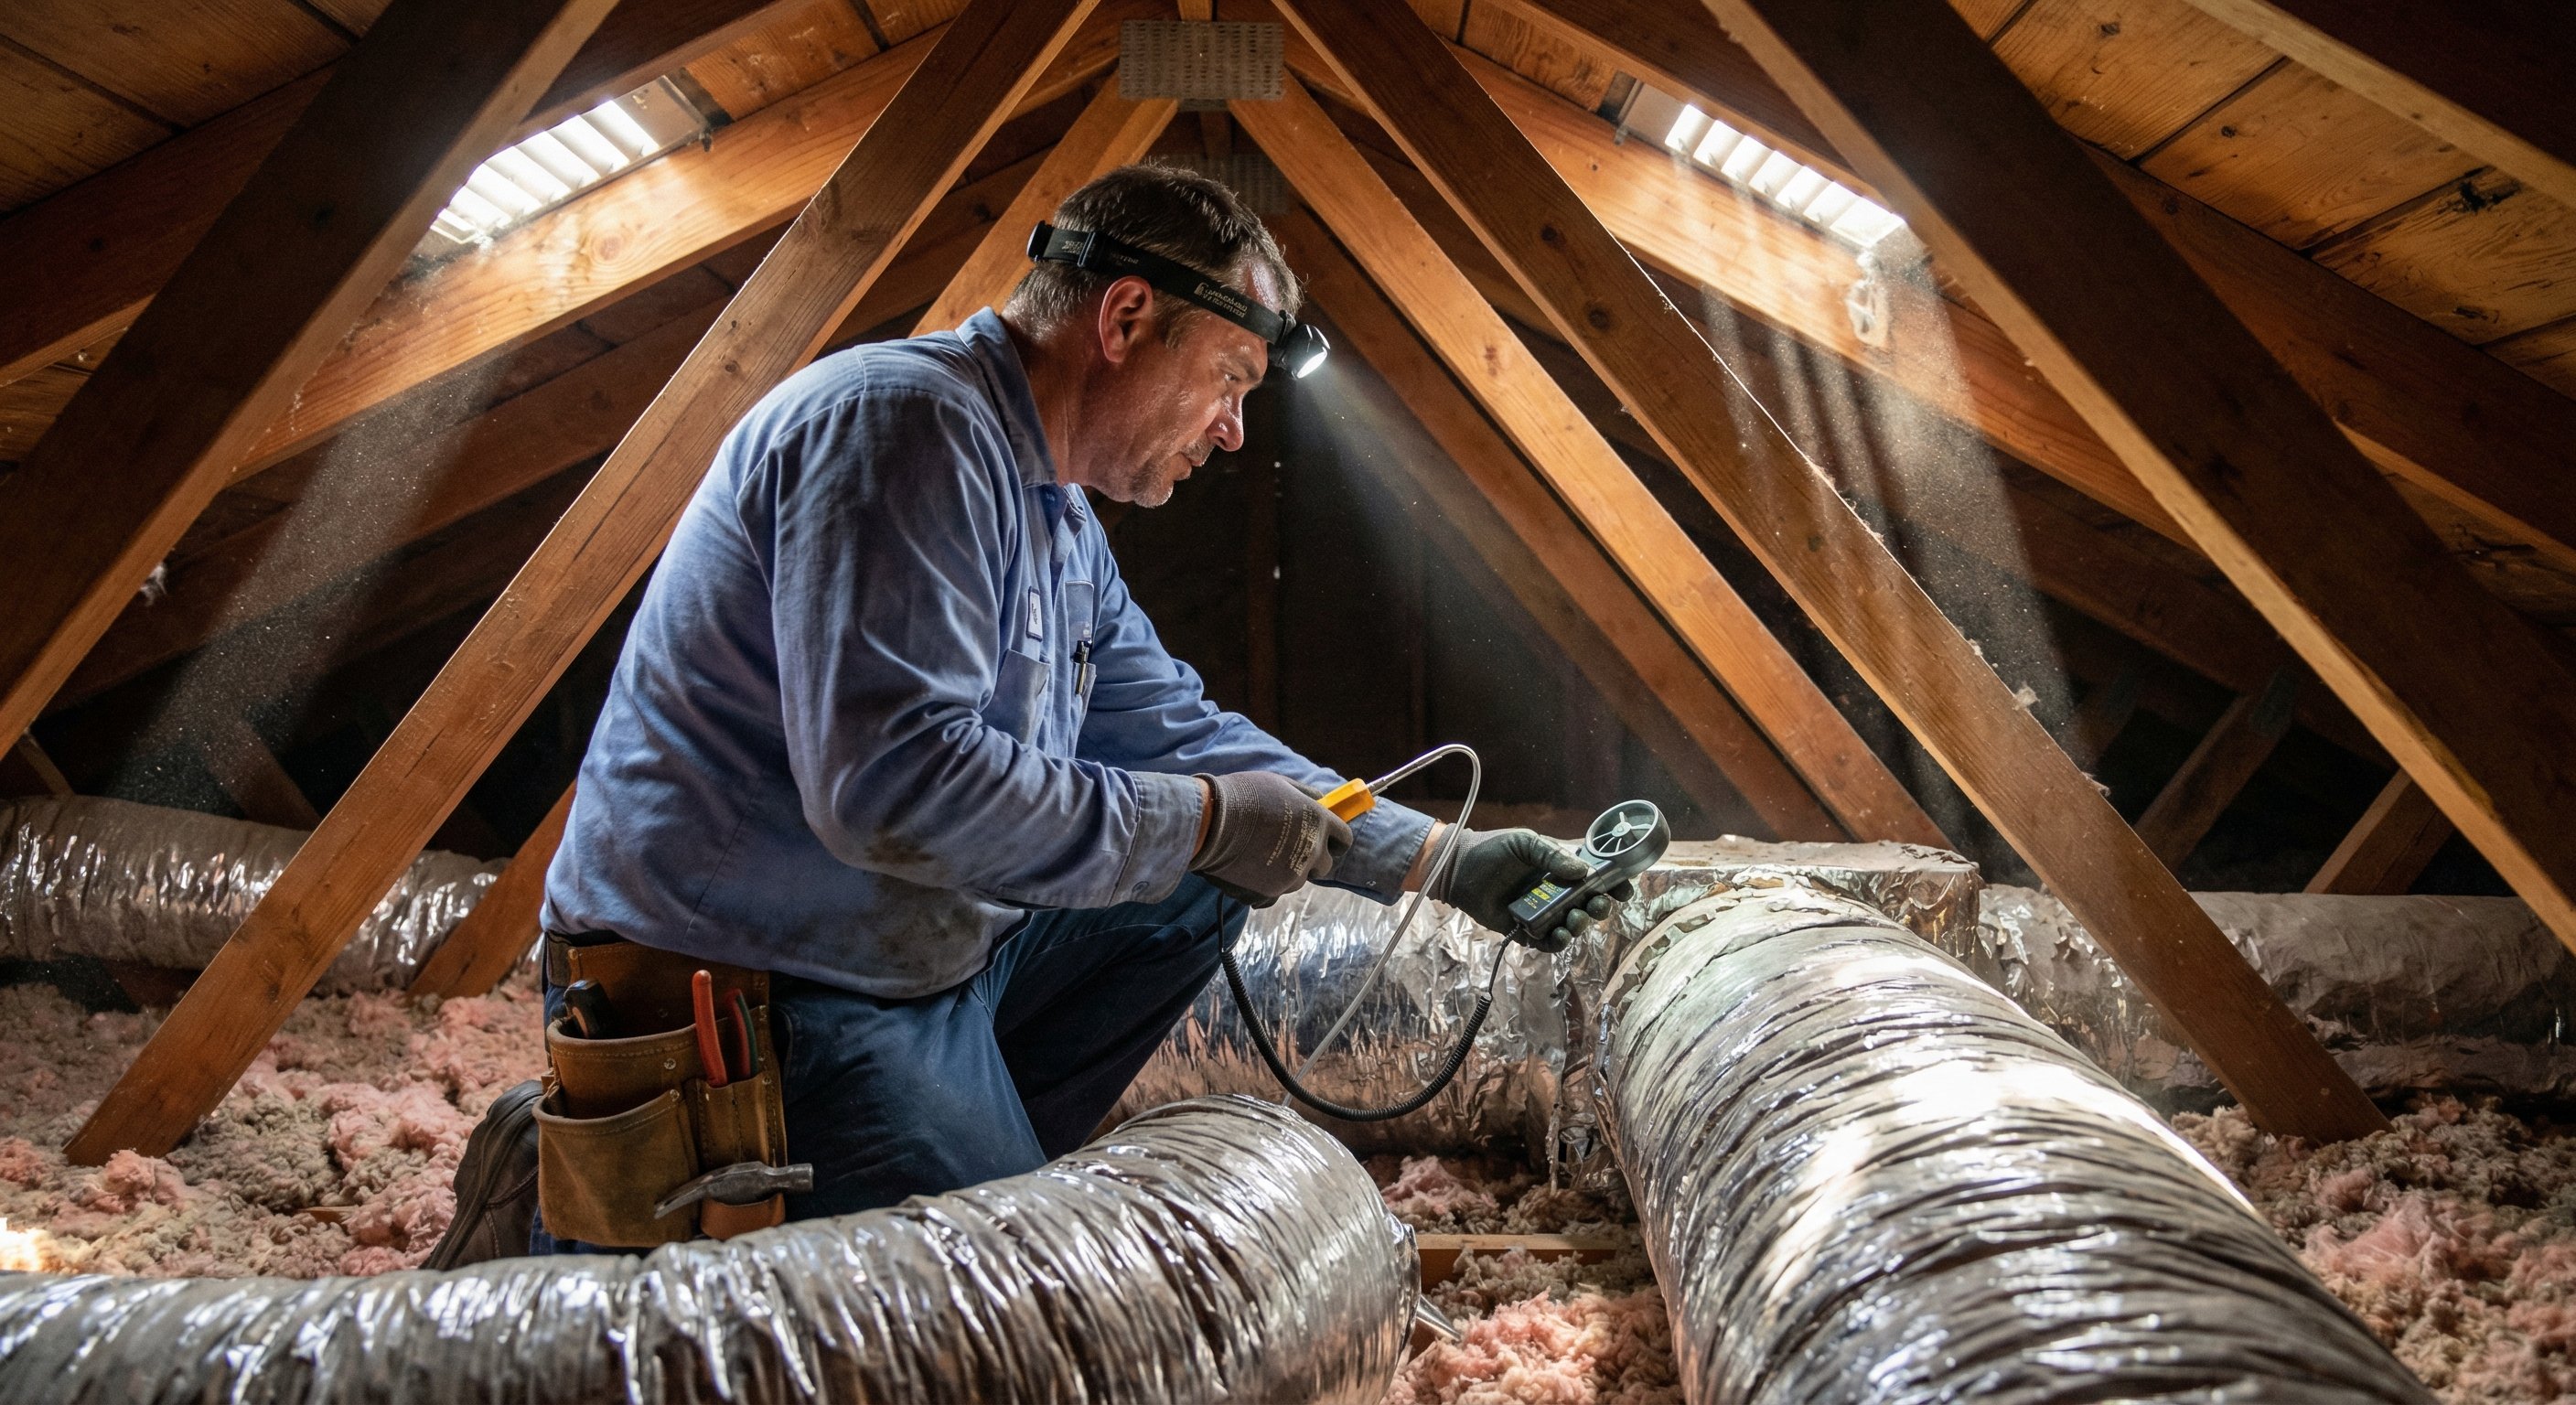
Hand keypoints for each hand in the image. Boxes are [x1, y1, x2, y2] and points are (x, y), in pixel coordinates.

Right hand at [1191, 771, 1352, 904]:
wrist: (1210, 823)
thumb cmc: (1244, 797)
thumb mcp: (1280, 784)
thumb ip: (1306, 795)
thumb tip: (1321, 800)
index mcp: (1318, 822)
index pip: (1344, 838)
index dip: (1335, 839)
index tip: (1325, 839)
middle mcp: (1312, 852)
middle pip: (1325, 865)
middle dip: (1313, 859)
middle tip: (1289, 848)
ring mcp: (1292, 875)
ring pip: (1299, 880)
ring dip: (1288, 871)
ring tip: (1261, 855)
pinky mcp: (1271, 892)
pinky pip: (1275, 892)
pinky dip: (1265, 884)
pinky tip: (1248, 868)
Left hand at [1432, 828, 1631, 951]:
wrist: (1459, 869)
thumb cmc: (1492, 850)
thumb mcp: (1526, 843)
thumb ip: (1553, 856)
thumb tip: (1583, 871)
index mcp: (1561, 869)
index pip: (1596, 878)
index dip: (1614, 885)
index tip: (1624, 889)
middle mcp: (1556, 892)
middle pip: (1589, 905)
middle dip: (1600, 908)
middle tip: (1596, 905)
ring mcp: (1542, 913)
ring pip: (1572, 926)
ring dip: (1580, 926)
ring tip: (1573, 919)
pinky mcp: (1526, 931)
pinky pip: (1548, 942)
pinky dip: (1558, 942)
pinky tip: (1559, 934)